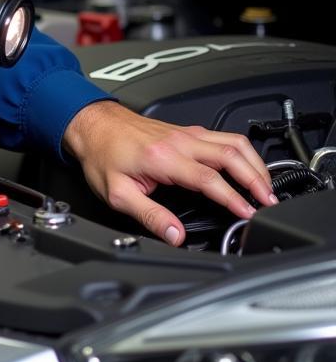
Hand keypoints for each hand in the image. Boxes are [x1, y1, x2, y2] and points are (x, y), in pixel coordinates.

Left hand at [63, 101, 276, 245]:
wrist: (92, 125)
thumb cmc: (101, 154)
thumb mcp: (117, 194)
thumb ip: (149, 216)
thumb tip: (175, 235)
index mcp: (163, 158)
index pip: (209, 179)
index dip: (234, 198)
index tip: (250, 213)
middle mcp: (178, 141)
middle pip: (231, 154)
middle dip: (256, 178)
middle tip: (270, 201)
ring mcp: (184, 133)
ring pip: (231, 140)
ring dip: (253, 162)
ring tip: (266, 186)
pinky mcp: (184, 131)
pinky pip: (222, 136)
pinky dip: (241, 151)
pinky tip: (246, 165)